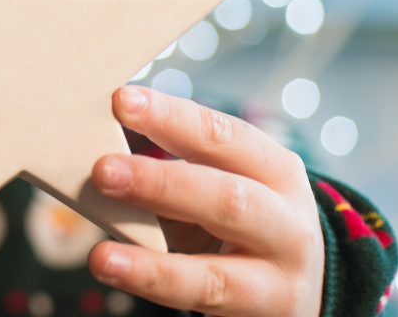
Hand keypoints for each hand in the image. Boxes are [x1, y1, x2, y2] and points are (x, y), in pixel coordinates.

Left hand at [88, 86, 324, 316]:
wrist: (303, 285)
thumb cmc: (241, 219)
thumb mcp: (223, 183)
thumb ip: (172, 169)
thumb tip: (94, 149)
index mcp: (273, 170)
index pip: (222, 136)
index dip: (171, 117)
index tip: (121, 101)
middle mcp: (285, 223)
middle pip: (226, 200)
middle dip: (161, 184)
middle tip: (102, 170)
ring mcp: (277, 279)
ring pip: (215, 275)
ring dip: (152, 266)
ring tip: (101, 257)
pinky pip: (203, 305)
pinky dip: (156, 290)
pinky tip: (119, 275)